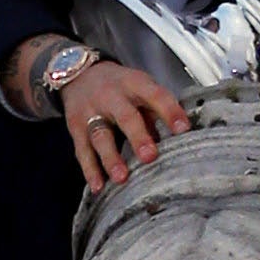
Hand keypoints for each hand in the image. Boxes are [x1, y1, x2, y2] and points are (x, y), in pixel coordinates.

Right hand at [58, 61, 190, 192]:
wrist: (79, 73)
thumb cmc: (120, 87)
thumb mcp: (140, 88)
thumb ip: (156, 112)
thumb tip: (179, 140)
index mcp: (134, 84)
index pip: (155, 95)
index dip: (170, 111)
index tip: (183, 129)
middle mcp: (112, 96)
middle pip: (125, 117)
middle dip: (138, 137)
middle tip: (150, 157)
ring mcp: (91, 112)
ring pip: (101, 136)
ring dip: (111, 158)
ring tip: (121, 178)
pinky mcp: (76, 127)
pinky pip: (82, 151)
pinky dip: (90, 170)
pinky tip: (98, 186)